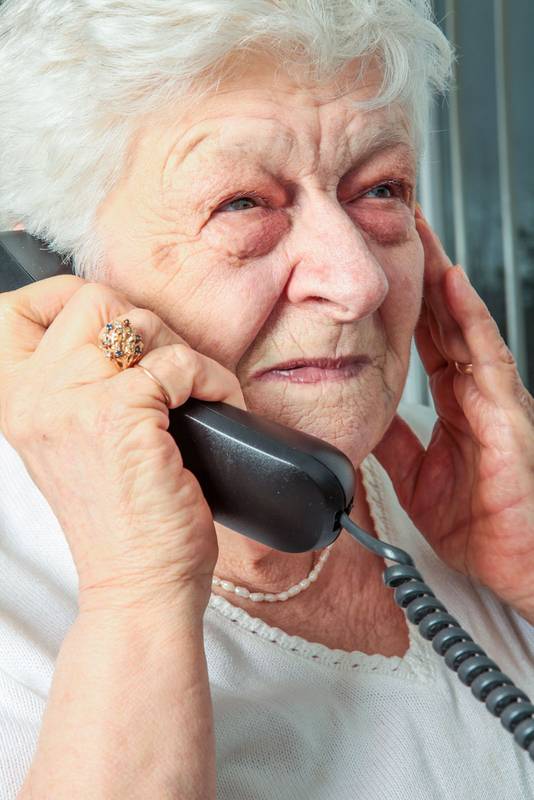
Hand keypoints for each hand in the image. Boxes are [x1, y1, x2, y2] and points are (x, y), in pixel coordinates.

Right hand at [0, 277, 246, 612]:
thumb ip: (78, 392)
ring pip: (136, 322)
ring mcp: (75, 403)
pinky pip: (179, 361)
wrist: (138, 586)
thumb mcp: (75, 449)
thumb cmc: (121, 523)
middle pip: (89, 299)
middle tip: (169, 368)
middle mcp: (36, 397)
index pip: (16, 310)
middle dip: (142, 324)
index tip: (115, 327)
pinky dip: (211, 378)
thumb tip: (126, 339)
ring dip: (181, 350)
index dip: (66, 299)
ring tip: (197, 391)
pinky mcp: (122, 416)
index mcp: (19, 402)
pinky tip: (218, 406)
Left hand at [373, 207, 533, 623]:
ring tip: (418, 234)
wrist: (524, 566)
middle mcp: (478, 391)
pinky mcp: (508, 413)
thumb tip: (362, 416)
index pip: (427, 339)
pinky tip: (452, 284)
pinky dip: (469, 318)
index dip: (404, 302)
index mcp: (457, 404)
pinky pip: (487, 356)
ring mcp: (496, 397)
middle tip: (395, 226)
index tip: (380, 267)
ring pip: (465, 325)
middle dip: (420, 271)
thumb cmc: (484, 525)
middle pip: (445, 319)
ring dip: (440, 278)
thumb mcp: (419, 478)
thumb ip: (395, 443)